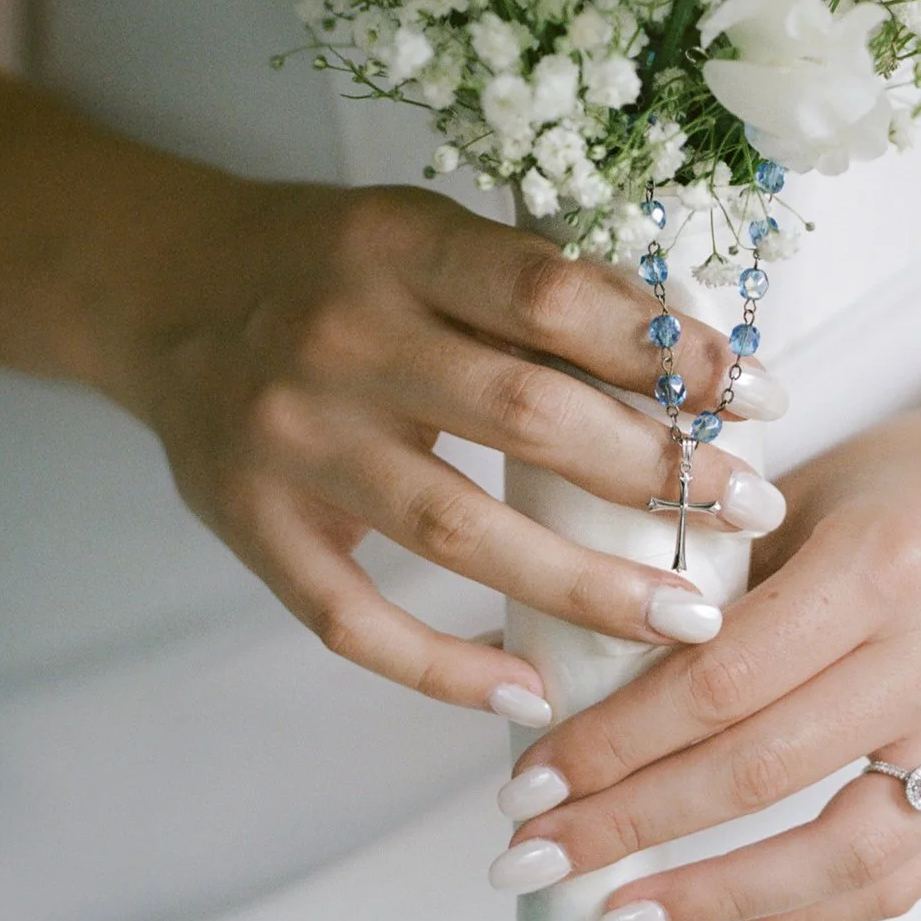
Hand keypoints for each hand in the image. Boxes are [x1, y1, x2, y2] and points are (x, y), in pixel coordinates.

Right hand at [107, 178, 788, 722]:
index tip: (758, 397)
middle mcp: (340, 340)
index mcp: (398, 248)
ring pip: (456, 533)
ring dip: (584, 584)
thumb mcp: (422, 231)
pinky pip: (352, 619)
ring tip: (687, 619)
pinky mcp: (251, 524)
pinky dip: (442, 665)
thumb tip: (686, 357)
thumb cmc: (328, 260)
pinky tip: (530, 690)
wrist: (162, 288)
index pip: (553, 298)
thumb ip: (530, 284)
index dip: (666, 350)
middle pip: (523, 420)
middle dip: (656, 474)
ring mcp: (290, 441)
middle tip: (751, 514)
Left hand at [492, 402, 920, 920]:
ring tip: (618, 914)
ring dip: (717, 896)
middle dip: (633, 824)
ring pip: (842, 852)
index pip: (721, 681)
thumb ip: (700, 583)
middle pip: (762, 769)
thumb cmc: (906, 479)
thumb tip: (554, 665)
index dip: (616, 743)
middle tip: (533, 856)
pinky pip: (907, 874)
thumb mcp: (797, 497)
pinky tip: (727, 915)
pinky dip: (811, 910)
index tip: (529, 783)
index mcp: (878, 565)